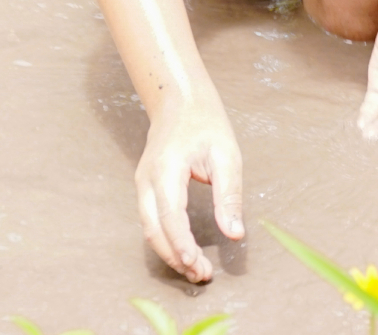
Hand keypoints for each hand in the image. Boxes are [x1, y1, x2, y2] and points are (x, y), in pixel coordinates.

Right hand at [134, 94, 243, 283]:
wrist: (180, 102)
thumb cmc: (207, 125)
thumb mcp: (227, 156)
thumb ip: (229, 195)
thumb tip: (235, 233)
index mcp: (167, 169)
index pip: (170, 214)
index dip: (180, 243)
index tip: (195, 263)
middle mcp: (147, 180)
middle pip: (154, 229)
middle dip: (176, 256)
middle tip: (202, 275)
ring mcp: (142, 185)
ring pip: (149, 229)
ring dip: (170, 252)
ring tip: (196, 270)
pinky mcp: (145, 189)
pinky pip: (150, 221)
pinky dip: (165, 240)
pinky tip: (184, 252)